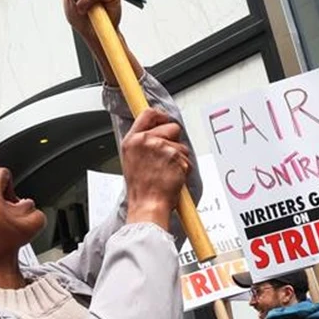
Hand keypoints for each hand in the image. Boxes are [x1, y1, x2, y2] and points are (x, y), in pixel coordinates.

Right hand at [121, 108, 190, 229]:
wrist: (148, 204)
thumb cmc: (141, 188)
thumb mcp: (131, 160)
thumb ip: (141, 144)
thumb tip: (153, 134)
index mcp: (132, 140)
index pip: (148, 114)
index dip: (160, 115)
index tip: (164, 119)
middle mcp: (145, 140)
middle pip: (171, 127)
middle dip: (174, 140)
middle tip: (167, 156)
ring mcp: (161, 147)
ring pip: (181, 144)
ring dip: (179, 157)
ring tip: (167, 171)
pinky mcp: (175, 155)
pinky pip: (186, 157)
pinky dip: (184, 167)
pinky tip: (173, 176)